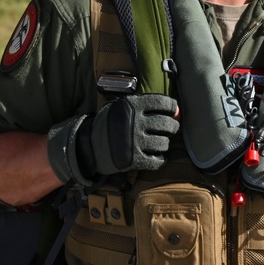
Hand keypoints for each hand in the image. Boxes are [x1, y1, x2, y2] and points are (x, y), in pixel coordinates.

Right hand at [47, 93, 179, 186]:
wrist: (88, 145)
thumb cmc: (108, 124)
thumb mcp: (121, 107)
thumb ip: (145, 106)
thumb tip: (175, 110)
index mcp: (133, 105)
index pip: (162, 103)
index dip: (172, 106)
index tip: (174, 111)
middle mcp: (136, 122)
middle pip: (166, 124)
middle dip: (173, 126)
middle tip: (171, 128)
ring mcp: (135, 141)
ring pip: (164, 143)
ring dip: (165, 143)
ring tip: (160, 142)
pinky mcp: (134, 159)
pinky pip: (157, 161)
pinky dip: (160, 160)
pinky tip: (157, 157)